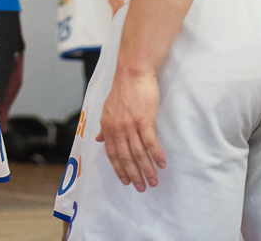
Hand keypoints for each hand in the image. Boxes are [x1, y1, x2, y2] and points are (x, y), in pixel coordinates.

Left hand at [96, 66, 164, 189]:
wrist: (132, 72)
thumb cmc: (122, 89)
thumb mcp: (107, 108)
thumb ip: (105, 127)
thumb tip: (99, 139)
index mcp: (107, 127)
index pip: (112, 154)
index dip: (119, 170)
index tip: (126, 182)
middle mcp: (117, 128)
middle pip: (125, 158)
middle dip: (134, 175)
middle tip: (142, 187)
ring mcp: (130, 125)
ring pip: (138, 153)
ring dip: (147, 169)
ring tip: (154, 180)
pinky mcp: (144, 120)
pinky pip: (150, 142)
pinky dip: (156, 154)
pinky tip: (161, 164)